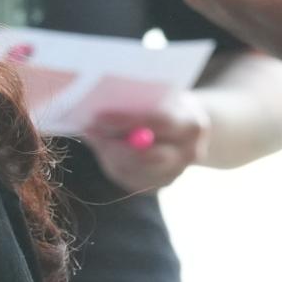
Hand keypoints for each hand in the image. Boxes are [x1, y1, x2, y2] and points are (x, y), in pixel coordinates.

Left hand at [85, 85, 209, 194]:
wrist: (186, 130)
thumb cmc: (166, 104)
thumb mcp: (160, 96)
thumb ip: (137, 102)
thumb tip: (97, 102)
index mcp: (192, 126)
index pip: (159, 124)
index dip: (127, 121)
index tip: (99, 116)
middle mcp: (189, 154)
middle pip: (146, 157)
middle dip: (112, 143)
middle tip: (89, 129)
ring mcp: (174, 174)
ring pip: (132, 170)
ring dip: (107, 153)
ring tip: (93, 135)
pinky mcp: (157, 186)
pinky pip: (127, 178)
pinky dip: (111, 162)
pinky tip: (105, 148)